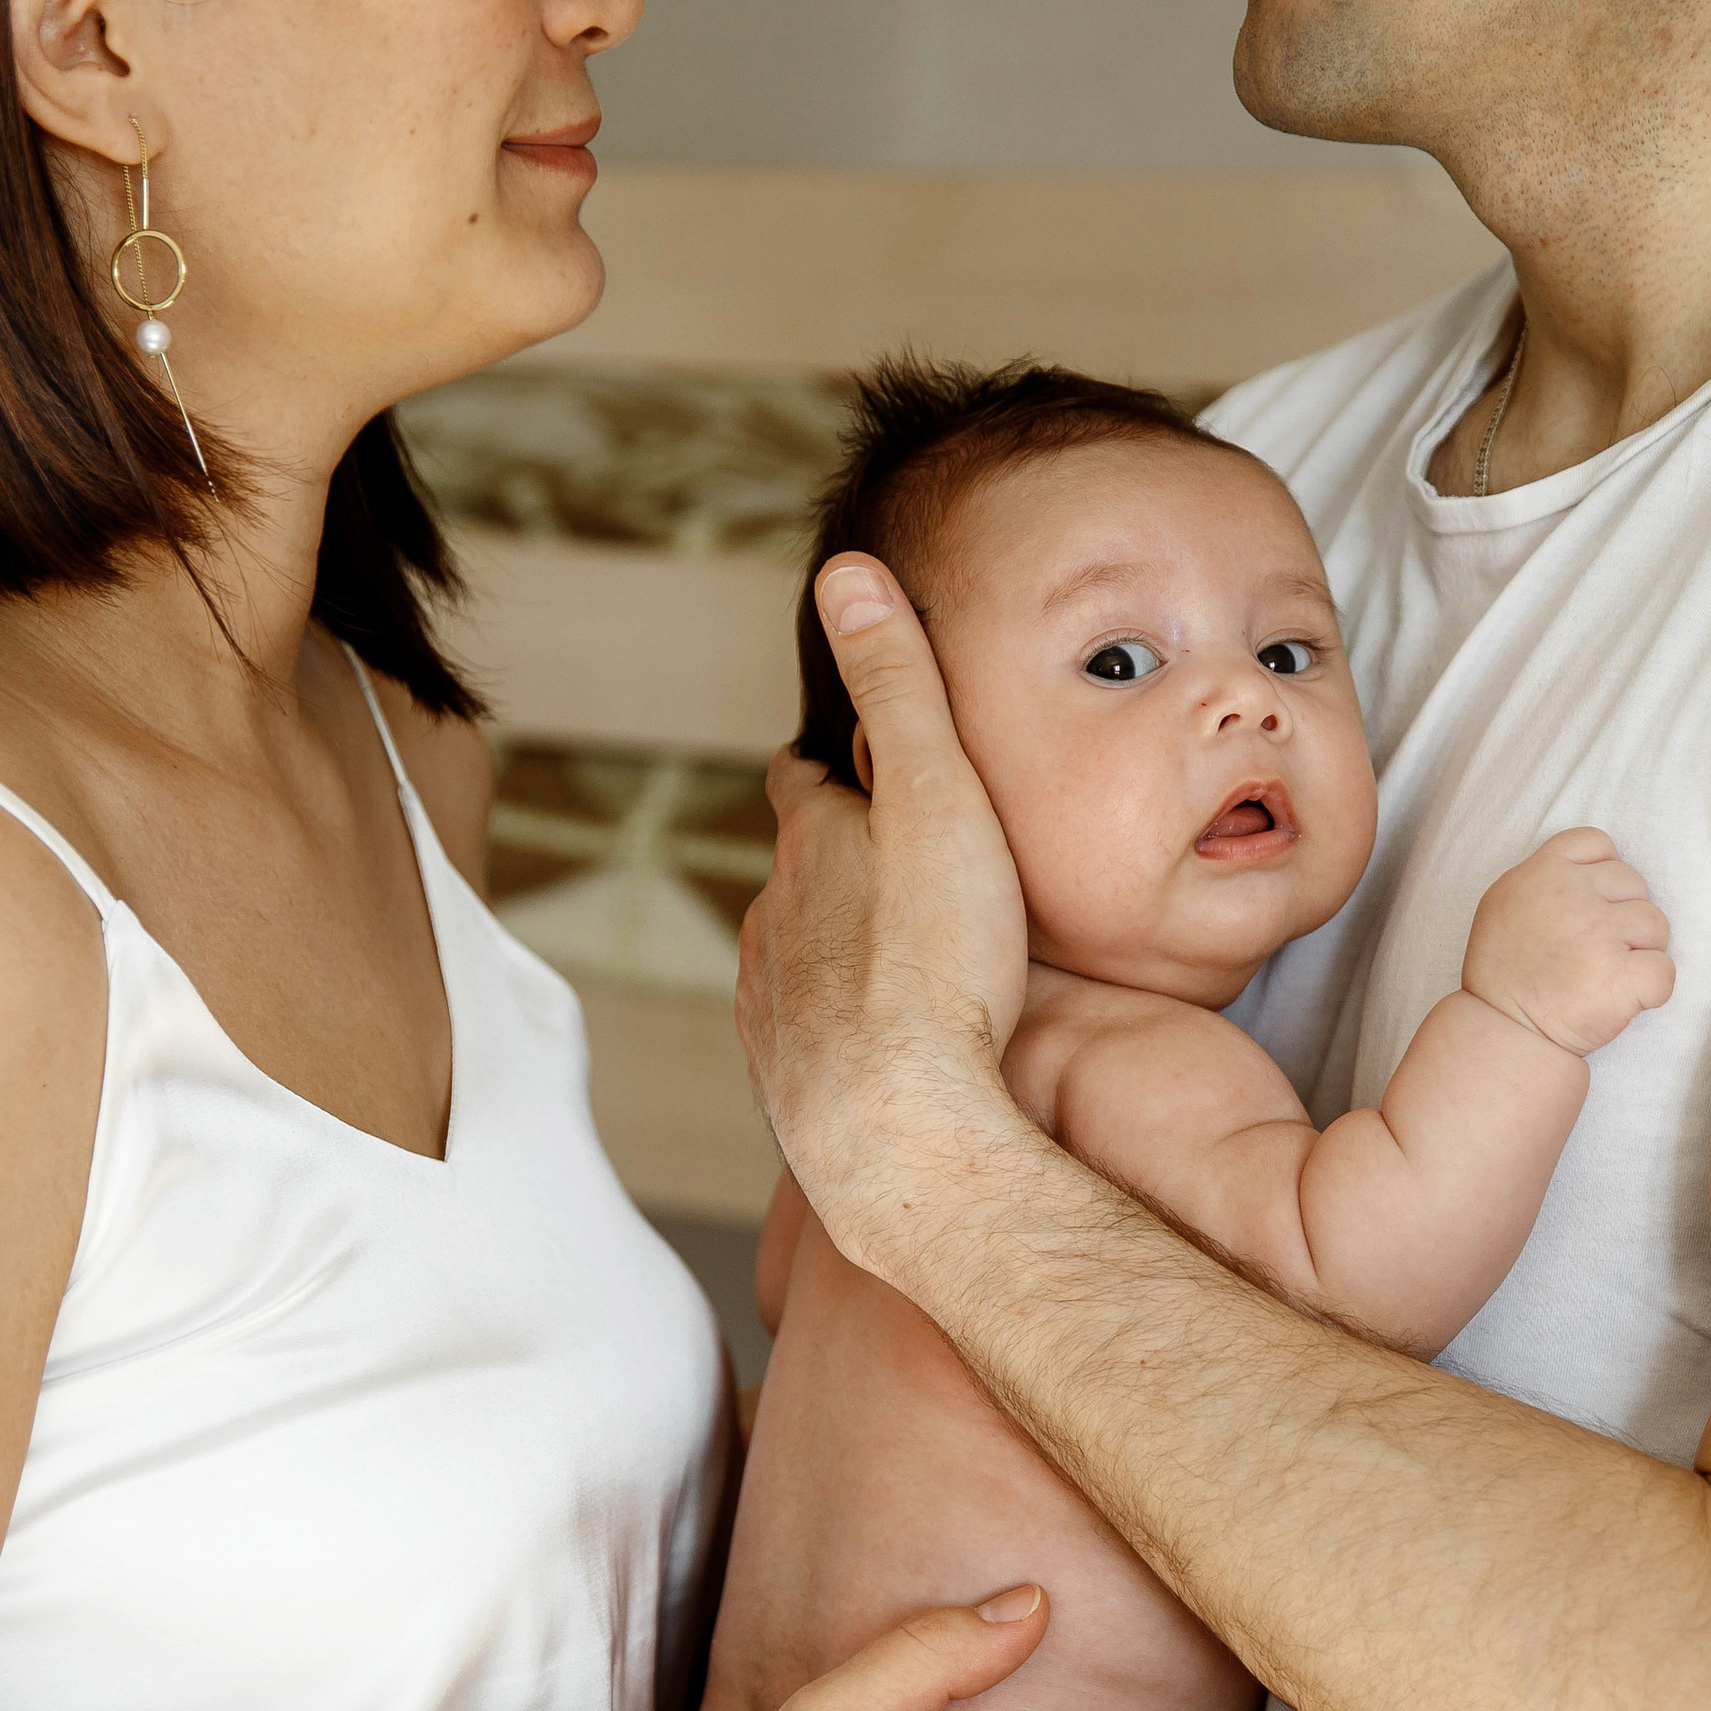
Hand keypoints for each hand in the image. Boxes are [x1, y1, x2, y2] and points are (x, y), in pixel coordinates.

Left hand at [736, 556, 1030, 1267]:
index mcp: (812, 845)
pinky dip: (841, 1023)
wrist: (900, 1137)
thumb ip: (900, 687)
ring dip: (840, 943)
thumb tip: (848, 574)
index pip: (808, 778)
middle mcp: (773, 919)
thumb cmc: (936, 969)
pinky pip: (810, 1033)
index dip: (840, 762)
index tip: (866, 754)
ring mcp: (773, 1006)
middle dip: (842, 857)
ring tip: (901, 952)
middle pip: (803, 870)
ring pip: (800, 953)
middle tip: (900, 856)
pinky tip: (884, 1041)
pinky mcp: (787, 1083)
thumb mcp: (938, 799)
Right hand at [1463, 829, 1674, 1055]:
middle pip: (1635, 886)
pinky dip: (1651, 991)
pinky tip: (1619, 1001)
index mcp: (1542, 872)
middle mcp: (1571, 895)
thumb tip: (1593, 875)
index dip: (1605, 877)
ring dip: (1640, 953)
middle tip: (1593, 955)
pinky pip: (1664, 971)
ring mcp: (1598, 934)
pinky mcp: (1621, 977)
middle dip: (1624, 919)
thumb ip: (1544, 879)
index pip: (1599, 845)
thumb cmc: (1505, 975)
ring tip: (1604, 978)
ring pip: (1657, 926)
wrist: (1501, 1035)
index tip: (1591, 910)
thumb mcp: (1504, 905)